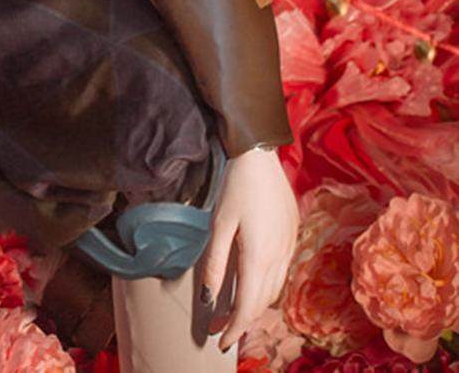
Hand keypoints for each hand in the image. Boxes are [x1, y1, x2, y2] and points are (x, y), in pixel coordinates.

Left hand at [199, 147, 297, 351]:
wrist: (261, 158)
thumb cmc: (235, 187)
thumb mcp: (219, 224)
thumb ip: (216, 263)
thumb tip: (208, 298)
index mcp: (258, 256)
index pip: (247, 306)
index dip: (233, 328)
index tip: (220, 342)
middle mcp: (279, 257)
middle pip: (262, 303)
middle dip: (241, 322)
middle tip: (220, 332)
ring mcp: (289, 248)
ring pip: (273, 291)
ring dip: (254, 306)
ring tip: (232, 314)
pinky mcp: (292, 238)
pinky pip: (281, 275)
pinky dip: (266, 288)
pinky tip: (252, 286)